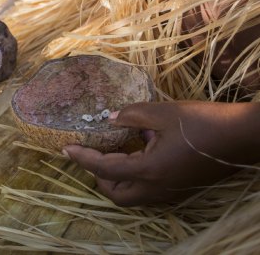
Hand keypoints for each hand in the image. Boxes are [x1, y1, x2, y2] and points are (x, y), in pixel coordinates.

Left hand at [64, 101, 259, 205]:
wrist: (244, 137)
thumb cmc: (203, 122)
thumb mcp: (162, 112)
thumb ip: (130, 116)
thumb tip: (109, 119)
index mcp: (149, 171)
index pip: (104, 169)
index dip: (82, 158)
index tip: (65, 149)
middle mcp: (157, 189)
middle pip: (116, 194)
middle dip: (99, 176)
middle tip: (92, 153)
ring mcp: (170, 192)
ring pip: (133, 195)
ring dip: (118, 177)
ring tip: (115, 149)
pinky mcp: (180, 188)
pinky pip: (149, 189)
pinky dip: (135, 175)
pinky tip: (140, 148)